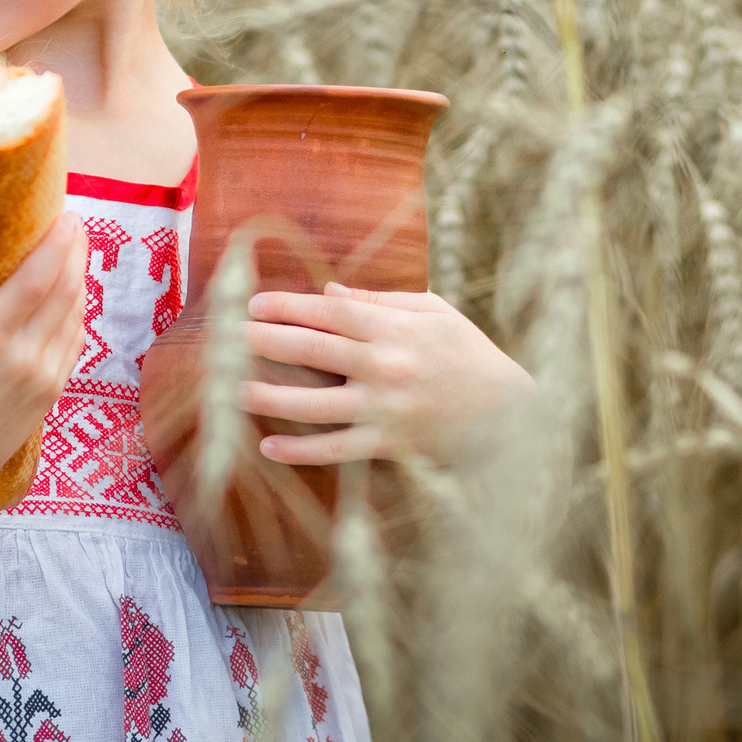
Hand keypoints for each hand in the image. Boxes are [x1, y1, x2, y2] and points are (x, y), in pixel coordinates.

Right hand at [0, 214, 83, 508]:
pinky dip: (76, 310)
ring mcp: (43, 378)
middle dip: (73, 250)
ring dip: (78, 277)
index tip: (65, 215)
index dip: (56, 245)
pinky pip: (74, 340)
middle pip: (66, 291)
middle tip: (70, 218)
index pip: (36, 282)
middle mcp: (24, 359)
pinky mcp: (51, 392)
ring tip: (73, 247)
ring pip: (75, 315)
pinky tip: (71, 291)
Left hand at [238, 283, 534, 466]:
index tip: (254, 303)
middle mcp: (386, 367)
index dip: (289, 306)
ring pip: (318, 404)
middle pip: (316, 351)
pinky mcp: (390, 444)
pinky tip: (269, 446)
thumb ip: (383, 300)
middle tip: (230, 337)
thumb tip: (331, 289)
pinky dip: (301, 451)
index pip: (331, 312)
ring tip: (235, 391)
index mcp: (395, 329)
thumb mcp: (436, 313)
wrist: (511, 414)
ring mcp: (386, 409)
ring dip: (273, 398)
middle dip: (269, 341)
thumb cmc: (470, 355)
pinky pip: (337, 449)